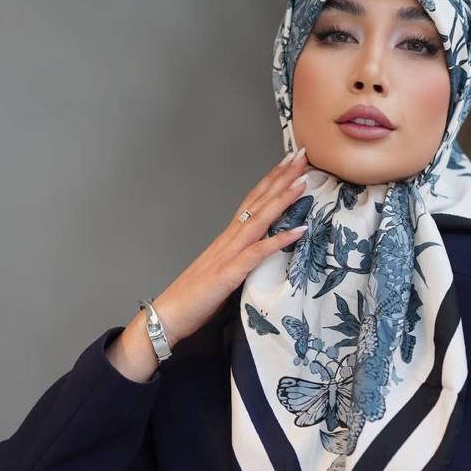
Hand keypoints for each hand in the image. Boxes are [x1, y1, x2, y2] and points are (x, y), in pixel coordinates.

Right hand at [154, 146, 310, 344]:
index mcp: (227, 238)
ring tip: (303, 181)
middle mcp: (228, 239)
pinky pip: (258, 253)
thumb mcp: (223, 272)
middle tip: (302, 155)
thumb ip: (240, 259)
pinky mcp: (229, 273)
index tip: (290, 162)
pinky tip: (299, 230)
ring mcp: (228, 254)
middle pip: (258, 201)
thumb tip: (259, 254)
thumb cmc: (194, 298)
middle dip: (281, 177)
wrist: (166, 315)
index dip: (271, 180)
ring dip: (282, 198)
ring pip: (259, 219)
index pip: (252, 201)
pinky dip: (279, 240)